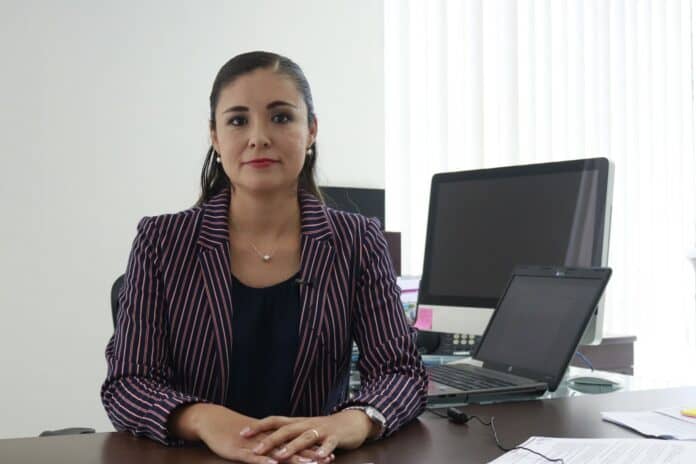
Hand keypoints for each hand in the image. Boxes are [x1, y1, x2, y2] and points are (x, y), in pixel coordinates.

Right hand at [169, 403, 330, 463]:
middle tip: (329, 459)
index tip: (330, 454)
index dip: (313, 449)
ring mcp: (254, 445)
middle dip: (310, 454)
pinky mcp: (239, 451)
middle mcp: (266, 439)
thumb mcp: (256, 439)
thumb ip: (270, 444)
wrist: (213, 421)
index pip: (296, 443)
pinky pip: (254, 457)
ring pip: (277, 452)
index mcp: (272, 436)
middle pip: (292, 447)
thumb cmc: (234, 432)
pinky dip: (265, 460)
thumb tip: (284, 452)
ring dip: (294, 459)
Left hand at [242, 410, 375, 461]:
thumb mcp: (305, 429)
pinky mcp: (335, 437)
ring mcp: (321, 430)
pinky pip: (328, 444)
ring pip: (305, 438)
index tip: (242, 433)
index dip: (259, 426)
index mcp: (298, 422)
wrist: (352, 422)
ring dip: (292, 447)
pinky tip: (319, 458)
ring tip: (279, 457)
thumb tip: (265, 440)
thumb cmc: (325, 428)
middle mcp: (307, 424)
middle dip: (270, 440)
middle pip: (286, 430)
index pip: (275, 421)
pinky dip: (323, 450)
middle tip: (255, 450)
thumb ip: (289, 434)